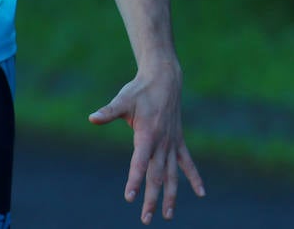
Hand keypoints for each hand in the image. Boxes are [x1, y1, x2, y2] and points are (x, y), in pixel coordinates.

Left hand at [89, 62, 205, 222]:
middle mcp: (162, 142)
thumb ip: (109, 112)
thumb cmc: (140, 91)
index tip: (130, 197)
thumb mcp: (123, 100)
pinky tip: (201, 193)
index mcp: (148, 134)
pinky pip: (187, 162)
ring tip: (167, 216)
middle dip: (152, 198)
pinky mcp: (178, 141)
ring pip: (172, 174)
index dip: (134, 179)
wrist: (164, 78)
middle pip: (157, 175)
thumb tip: (92, 118)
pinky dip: (194, 177)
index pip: (140, 161)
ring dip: (170, 195)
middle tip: (146, 218)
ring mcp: (172, 143)